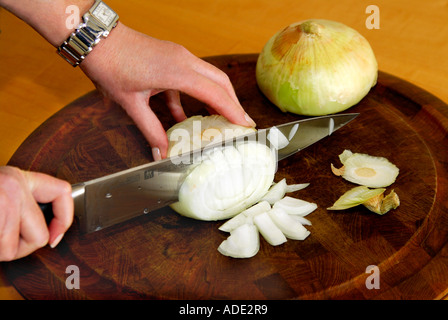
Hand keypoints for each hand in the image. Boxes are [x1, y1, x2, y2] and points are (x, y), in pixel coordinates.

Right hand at [0, 166, 72, 260]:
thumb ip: (23, 205)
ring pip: (11, 250)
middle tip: (3, 239)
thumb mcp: (0, 191)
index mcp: (18, 178)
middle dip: (21, 247)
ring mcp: (2, 202)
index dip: (65, 218)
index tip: (56, 236)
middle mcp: (13, 187)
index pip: (62, 193)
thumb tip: (50, 235)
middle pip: (40, 236)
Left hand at [80, 23, 254, 159]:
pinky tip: (185, 117)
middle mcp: (184, 61)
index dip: (232, 110)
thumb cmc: (111, 65)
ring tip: (221, 120)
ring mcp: (179, 57)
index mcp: (177, 71)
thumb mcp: (131, 103)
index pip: (215, 92)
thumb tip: (161, 152)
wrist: (97, 38)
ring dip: (216, 98)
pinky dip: (193, 97)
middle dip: (233, 103)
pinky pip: (190, 78)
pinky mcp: (171, 58)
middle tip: (241, 123)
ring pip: (208, 77)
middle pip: (220, 81)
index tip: (246, 125)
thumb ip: (150, 129)